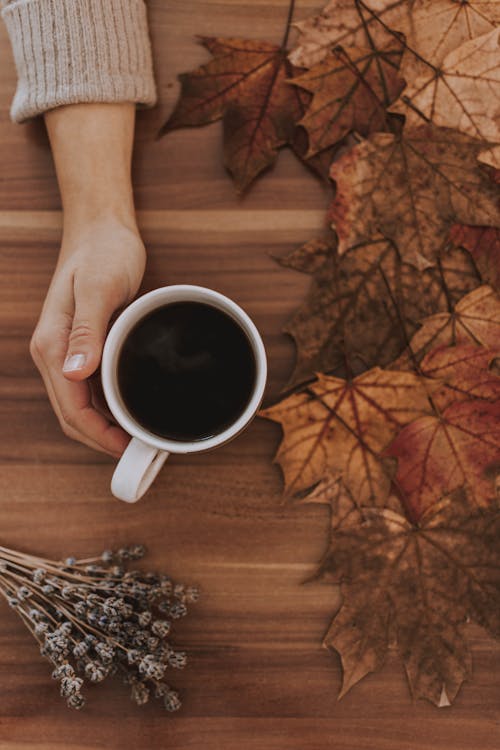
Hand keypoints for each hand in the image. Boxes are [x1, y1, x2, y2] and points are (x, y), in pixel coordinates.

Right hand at [30, 219, 145, 456]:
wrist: (102, 229)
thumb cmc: (103, 252)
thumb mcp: (99, 288)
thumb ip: (86, 329)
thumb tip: (73, 373)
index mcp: (52, 345)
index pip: (70, 408)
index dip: (98, 435)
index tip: (129, 448)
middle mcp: (54, 354)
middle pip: (72, 415)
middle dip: (102, 439)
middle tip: (141, 450)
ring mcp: (66, 352)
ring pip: (80, 406)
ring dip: (105, 427)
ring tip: (138, 437)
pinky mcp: (82, 347)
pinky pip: (89, 389)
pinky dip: (107, 407)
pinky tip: (129, 411)